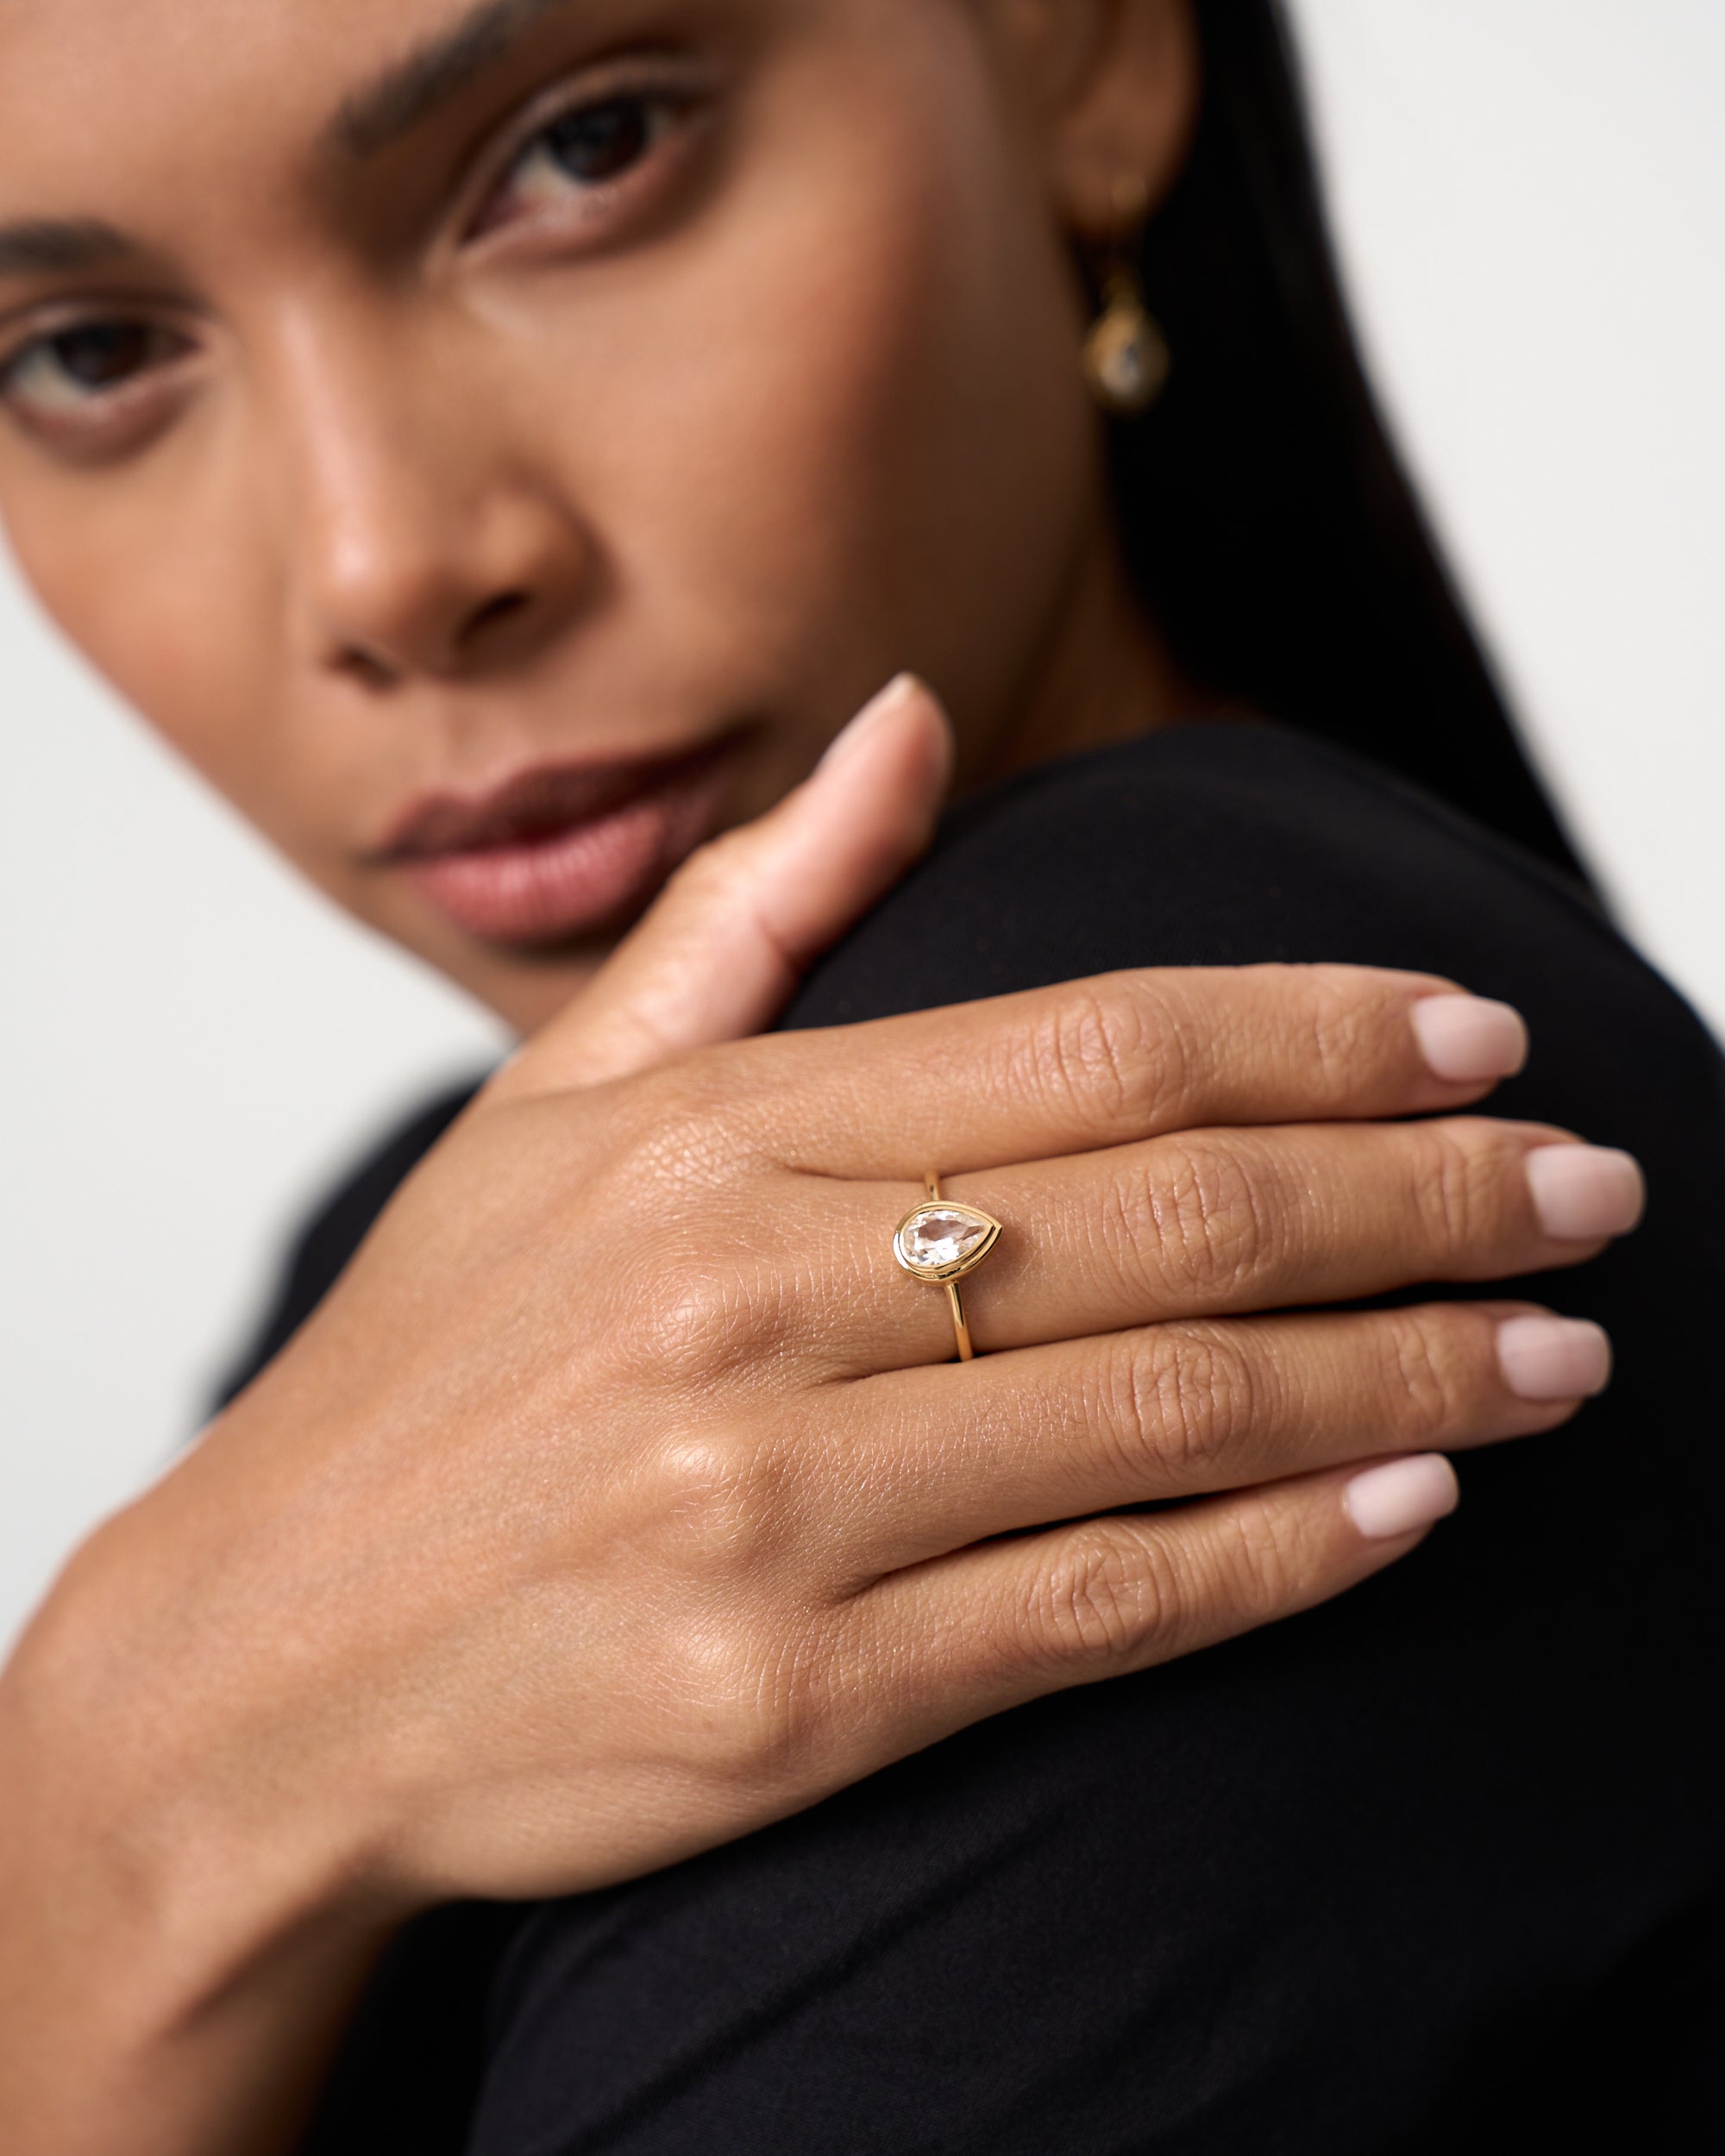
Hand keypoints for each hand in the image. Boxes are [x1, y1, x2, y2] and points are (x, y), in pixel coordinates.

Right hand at [0, 682, 1642, 2155]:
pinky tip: (1417, 1505)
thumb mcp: (552, 1110)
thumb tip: (909, 717)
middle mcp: (749, 1298)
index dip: (1321, 1031)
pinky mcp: (795, 1694)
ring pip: (1178, 1410)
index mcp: (712, 1134)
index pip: (1095, 1046)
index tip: (1480, 1034)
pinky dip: (1287, 1554)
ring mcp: (777, 1506)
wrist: (254, 1661)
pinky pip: (1107, 1606)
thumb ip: (754, 915)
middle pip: (1180, 1215)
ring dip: (1412, 1371)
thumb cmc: (431, 1374)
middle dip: (1426, 1189)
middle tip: (1592, 1182)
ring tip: (1559, 1347)